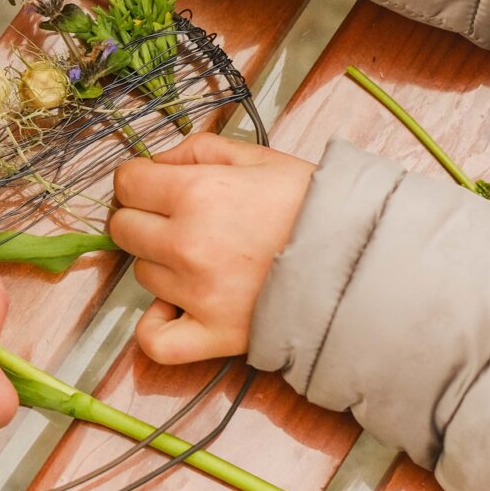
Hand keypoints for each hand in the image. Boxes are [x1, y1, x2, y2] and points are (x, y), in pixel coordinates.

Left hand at [107, 133, 314, 364]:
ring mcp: (196, 293)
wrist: (365, 263)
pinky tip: (174, 308)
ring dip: (162, 265)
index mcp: (197, 193)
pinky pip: (155, 340)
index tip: (154, 186)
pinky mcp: (213, 335)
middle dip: (145, 219)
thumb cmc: (317, 207)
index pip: (127, 183)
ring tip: (204, 259)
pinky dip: (155, 326)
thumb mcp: (260, 158)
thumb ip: (199, 150)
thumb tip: (157, 162)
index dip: (139, 181)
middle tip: (177, 221)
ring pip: (142, 275)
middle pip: (125, 229)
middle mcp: (187, 243)